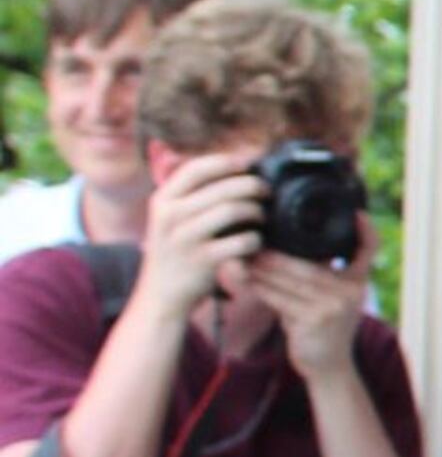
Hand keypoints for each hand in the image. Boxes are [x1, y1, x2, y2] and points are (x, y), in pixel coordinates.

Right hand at [139, 151, 262, 316]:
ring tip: (262, 216)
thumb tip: (232, 168)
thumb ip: (191, 194)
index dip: (226, 162)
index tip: (249, 162)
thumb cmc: (176, 250)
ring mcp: (185, 238)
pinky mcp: (203, 261)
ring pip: (233, 210)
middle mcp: (169, 216)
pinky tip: (256, 241)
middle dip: (252, 186)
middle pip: (222, 188)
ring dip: (257, 211)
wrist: (160, 295)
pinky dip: (255, 239)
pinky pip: (242, 241)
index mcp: (162, 200)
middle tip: (266, 191)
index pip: (196, 169)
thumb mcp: (170, 218)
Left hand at [245, 226, 376, 379]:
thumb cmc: (321, 327)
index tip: (358, 214)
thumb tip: (278, 249)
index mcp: (358, 282)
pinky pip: (282, 298)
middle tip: (254, 243)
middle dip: (278, 255)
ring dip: (265, 270)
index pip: (368, 250)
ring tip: (245, 259)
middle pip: (310, 264)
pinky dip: (262, 288)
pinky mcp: (316, 321)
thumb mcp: (329, 298)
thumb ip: (316, 275)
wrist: (328, 366)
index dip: (366, 231)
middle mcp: (351, 292)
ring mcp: (335, 307)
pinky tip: (247, 281)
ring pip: (292, 280)